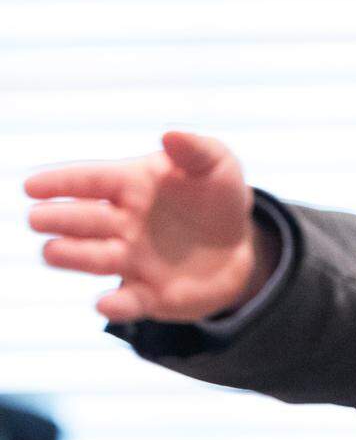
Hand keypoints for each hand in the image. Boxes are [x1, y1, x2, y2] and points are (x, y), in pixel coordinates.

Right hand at [26, 131, 265, 323]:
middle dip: (59, 219)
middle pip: (84, 220)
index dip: (62, 182)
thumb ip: (196, 149)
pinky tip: (106, 303)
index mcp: (132, 186)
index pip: (91, 180)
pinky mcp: (148, 295)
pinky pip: (128, 302)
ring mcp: (131, 260)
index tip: (32, 185)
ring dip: (73, 256)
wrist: (240, 246)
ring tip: (52, 251)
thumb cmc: (218, 197)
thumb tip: (169, 134)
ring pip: (94, 259)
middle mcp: (122, 224)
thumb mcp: (217, 165)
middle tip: (38, 218)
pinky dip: (116, 305)